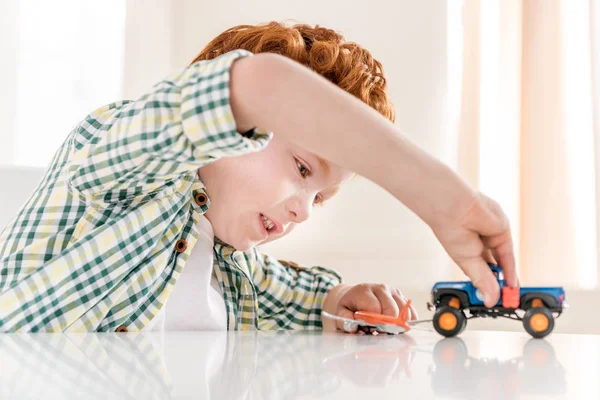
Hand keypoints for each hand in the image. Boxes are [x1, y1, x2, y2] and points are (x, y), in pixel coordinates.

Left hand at [322, 283, 417, 332]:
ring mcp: (394, 291)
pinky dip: (406, 322)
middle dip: (387, 326)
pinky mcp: (402, 297)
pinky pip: (411, 313)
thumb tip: (354, 328)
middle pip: (392, 310)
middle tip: (380, 332)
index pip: (375, 309)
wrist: (357, 294)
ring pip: (404, 312)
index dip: (374, 323)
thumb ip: (344, 321)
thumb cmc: (351, 306)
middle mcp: (381, 288)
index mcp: (364, 291)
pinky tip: (395, 325)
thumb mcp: (341, 312)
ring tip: (386, 329)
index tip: (371, 330)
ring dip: (398, 325)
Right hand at [431, 191, 518, 306]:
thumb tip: (489, 299)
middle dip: (500, 285)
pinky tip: (512, 283)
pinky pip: (509, 255)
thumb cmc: (451, 230)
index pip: (481, 272)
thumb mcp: (467, 262)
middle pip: (495, 269)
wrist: (455, 209)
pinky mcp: (503, 232)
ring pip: (504, 263)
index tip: (493, 301)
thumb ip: (482, 281)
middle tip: (505, 301)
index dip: (488, 287)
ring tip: (510, 297)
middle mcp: (480, 246)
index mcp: (468, 253)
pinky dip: (511, 270)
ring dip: (507, 280)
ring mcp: (492, 239)